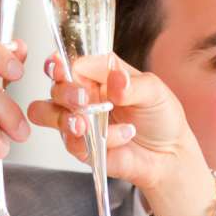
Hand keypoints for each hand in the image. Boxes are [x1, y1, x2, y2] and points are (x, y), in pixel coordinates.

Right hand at [30, 53, 214, 215]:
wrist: (170, 153)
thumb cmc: (160, 116)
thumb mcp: (155, 91)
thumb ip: (133, 84)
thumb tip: (115, 78)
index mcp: (96, 73)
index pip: (68, 62)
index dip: (60, 64)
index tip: (61, 66)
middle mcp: (81, 94)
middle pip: (53, 86)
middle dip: (64, 92)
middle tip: (84, 99)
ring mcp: (77, 120)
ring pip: (44, 113)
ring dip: (64, 118)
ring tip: (86, 123)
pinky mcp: (80, 146)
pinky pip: (72, 142)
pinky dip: (98, 140)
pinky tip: (124, 136)